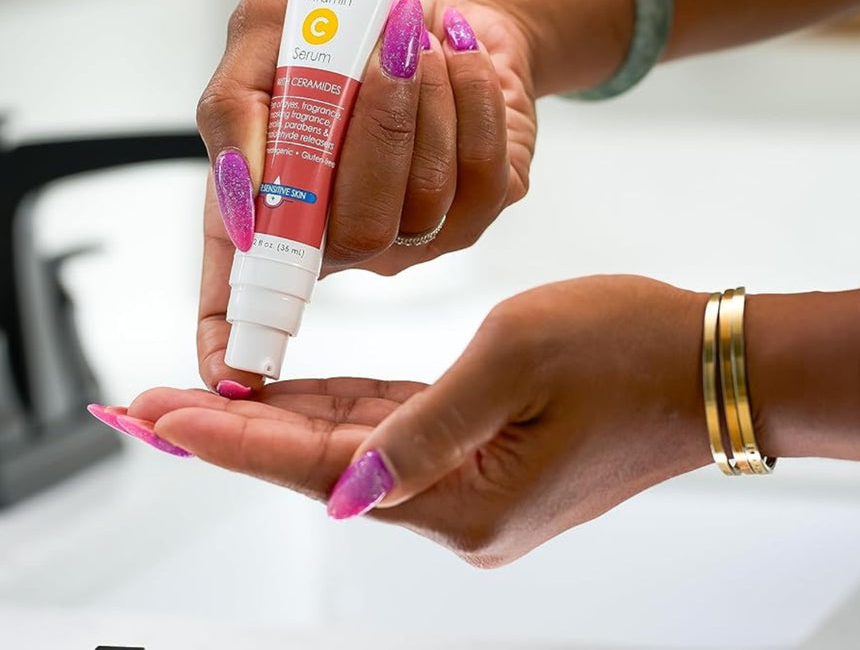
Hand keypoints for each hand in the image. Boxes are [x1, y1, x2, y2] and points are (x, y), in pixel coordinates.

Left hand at [133, 276, 707, 565]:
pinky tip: (282, 396)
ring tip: (194, 399)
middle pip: (318, 468)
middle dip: (230, 432)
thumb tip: (342, 488)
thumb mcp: (514, 360)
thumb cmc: (627, 347)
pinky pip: (390, 437)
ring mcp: (472, 491)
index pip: (318, 469)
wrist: (715, 367)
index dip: (231, 440)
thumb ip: (418, 425)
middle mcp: (459, 513)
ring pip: (347, 451)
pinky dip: (333, 416)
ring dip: (273, 424)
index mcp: (465, 499)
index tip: (156, 419)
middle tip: (144, 408)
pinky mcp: (485, 464)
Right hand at [195, 0, 538, 391]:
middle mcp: (337, 236)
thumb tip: (239, 192)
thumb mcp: (262, 30)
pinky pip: (480, 174)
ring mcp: (410, 233)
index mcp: (269, 201)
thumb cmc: (333, 15)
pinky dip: (474, 100)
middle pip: (353, 232)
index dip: (228, 334)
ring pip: (423, 199)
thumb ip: (234, 109)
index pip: (242, 293)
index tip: (225, 371)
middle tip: (384, 50)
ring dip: (428, 100)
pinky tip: (460, 58)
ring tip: (418, 38)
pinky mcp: (476, 209)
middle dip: (377, 130)